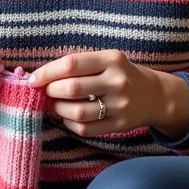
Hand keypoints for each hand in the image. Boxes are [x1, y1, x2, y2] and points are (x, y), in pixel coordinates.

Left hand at [27, 49, 165, 135]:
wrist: (155, 96)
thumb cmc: (121, 74)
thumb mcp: (107, 60)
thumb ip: (79, 66)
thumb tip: (41, 77)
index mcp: (112, 60)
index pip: (71, 64)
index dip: (47, 72)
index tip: (34, 79)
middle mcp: (117, 81)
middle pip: (72, 89)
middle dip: (51, 91)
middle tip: (46, 92)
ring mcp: (120, 105)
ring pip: (76, 112)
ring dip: (58, 109)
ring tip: (56, 105)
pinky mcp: (119, 125)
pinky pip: (85, 129)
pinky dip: (69, 124)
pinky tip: (68, 118)